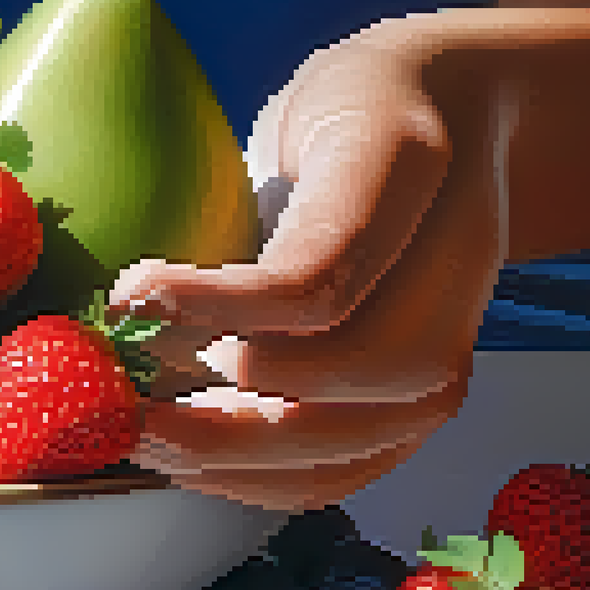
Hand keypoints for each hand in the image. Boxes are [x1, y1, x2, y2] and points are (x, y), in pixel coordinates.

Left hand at [111, 10, 524, 512]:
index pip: (323, 267)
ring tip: (142, 437)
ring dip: (233, 455)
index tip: (128, 298)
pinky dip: (259, 481)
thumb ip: (231, 180)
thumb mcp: (294, 108)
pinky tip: (187, 464)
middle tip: (126, 402)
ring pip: (354, 438)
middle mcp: (452, 263)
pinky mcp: (424, 397)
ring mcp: (454, 339)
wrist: (464, 127)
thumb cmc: (351, 117)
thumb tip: (125, 297)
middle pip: (353, 373)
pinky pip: (347, 468)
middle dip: (228, 406)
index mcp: (407, 164)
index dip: (220, 304)